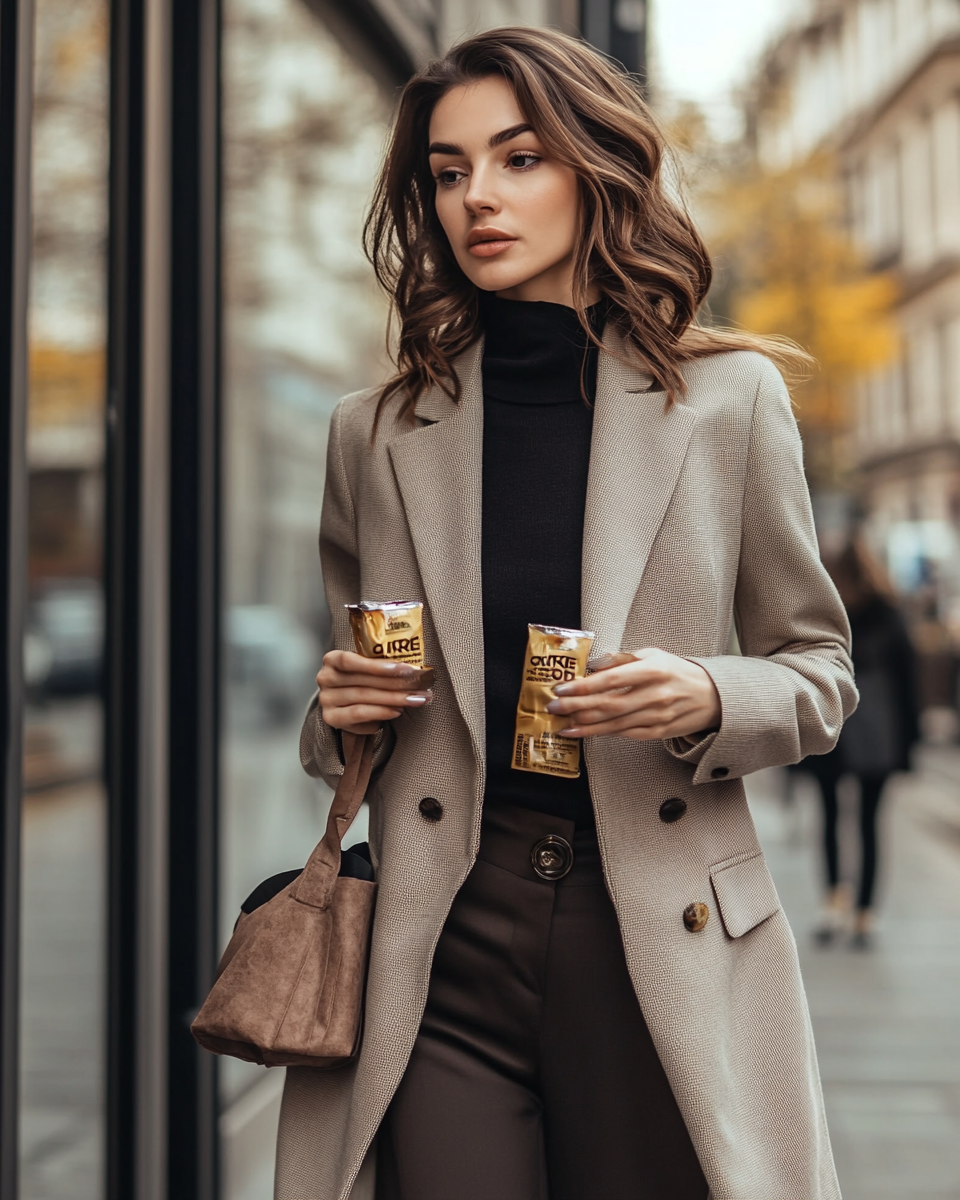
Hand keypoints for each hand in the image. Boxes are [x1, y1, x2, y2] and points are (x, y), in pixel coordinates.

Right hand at [317, 649, 432, 735]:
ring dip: (393, 700)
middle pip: (364, 682)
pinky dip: (381, 713)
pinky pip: (359, 715)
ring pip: (364, 699)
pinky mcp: (332, 718)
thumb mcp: (366, 666)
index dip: (377, 665)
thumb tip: (413, 670)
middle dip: (396, 684)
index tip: (404, 669)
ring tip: (414, 700)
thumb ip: (381, 664)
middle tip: (420, 687)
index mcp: (332, 659)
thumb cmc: (359, 679)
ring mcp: (327, 700)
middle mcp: (325, 678)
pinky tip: (397, 711)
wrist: (342, 701)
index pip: (351, 660)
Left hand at [545, 648, 720, 741]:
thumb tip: (592, 664)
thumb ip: (622, 659)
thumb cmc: (678, 672)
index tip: (562, 687)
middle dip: (576, 706)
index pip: (611, 679)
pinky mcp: (659, 732)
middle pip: (608, 704)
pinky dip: (603, 734)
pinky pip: (626, 734)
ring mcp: (658, 716)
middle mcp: (656, 694)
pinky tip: (584, 732)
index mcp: (654, 670)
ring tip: (562, 724)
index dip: (584, 685)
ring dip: (584, 725)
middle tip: (554, 707)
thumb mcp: (654, 655)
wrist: (714, 696)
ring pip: (614, 723)